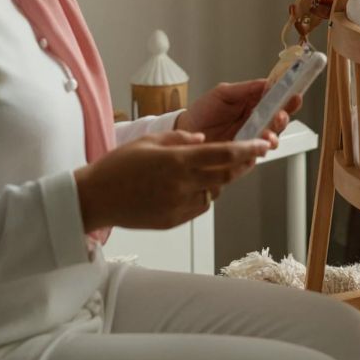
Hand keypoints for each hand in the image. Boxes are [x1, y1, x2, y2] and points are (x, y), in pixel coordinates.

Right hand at [73, 130, 268, 231]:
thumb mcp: (148, 141)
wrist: (95, 199)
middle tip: (251, 156)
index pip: (224, 153)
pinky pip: (200, 207)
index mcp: (177, 160)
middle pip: (226, 175)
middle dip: (242, 165)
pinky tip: (192, 186)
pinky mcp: (174, 220)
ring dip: (219, 180)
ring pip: (214, 192)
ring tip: (213, 169)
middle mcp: (182, 184)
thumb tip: (204, 139)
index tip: (264, 144)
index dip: (249, 149)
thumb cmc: (117, 166)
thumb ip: (180, 138)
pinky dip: (203, 195)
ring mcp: (179, 204)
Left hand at [177, 79, 302, 147]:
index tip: (294, 94)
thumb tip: (268, 83)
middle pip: (279, 120)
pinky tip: (260, 146)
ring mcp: (251, 138)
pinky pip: (257, 153)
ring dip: (274, 135)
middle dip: (284, 117)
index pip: (276, 100)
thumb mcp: (224, 93)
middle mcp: (256, 121)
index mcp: (254, 104)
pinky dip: (261, 150)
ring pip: (272, 137)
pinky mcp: (244, 153)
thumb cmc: (203, 111)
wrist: (185, 132)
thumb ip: (246, 89)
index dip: (287, 97)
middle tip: (280, 115)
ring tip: (269, 135)